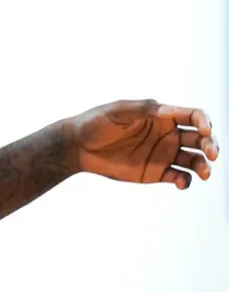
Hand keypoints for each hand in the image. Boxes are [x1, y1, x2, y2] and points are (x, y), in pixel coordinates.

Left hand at [67, 99, 218, 189]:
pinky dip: (185, 181)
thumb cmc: (96, 122)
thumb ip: (143, 109)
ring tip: (203, 173)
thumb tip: (166, 110)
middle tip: (212, 154)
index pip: (193, 116)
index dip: (204, 122)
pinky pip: (179, 177)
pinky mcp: (157, 172)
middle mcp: (168, 134)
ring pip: (194, 160)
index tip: (204, 130)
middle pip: (200, 139)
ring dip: (204, 165)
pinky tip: (181, 182)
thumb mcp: (118, 111)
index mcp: (162, 115)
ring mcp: (164, 154)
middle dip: (211, 145)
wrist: (79, 147)